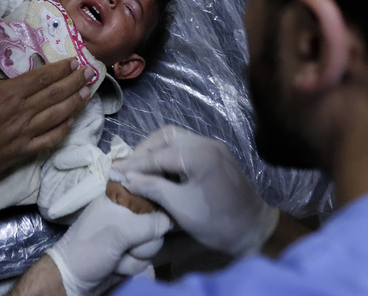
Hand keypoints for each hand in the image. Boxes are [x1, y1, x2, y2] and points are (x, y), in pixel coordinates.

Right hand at [0, 42, 93, 183]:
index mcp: (6, 95)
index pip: (40, 78)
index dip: (60, 69)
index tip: (73, 61)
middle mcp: (21, 113)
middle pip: (54, 94)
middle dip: (74, 82)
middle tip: (91, 72)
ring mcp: (24, 133)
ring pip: (56, 115)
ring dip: (74, 102)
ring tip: (88, 92)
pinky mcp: (23, 151)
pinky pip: (49, 139)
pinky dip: (62, 130)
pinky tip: (72, 121)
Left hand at [46, 195, 170, 295]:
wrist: (73, 281)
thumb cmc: (87, 250)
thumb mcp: (116, 234)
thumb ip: (145, 225)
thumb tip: (170, 221)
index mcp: (118, 199)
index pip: (149, 193)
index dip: (155, 206)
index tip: (153, 219)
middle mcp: (126, 214)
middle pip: (156, 222)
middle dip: (143, 240)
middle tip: (125, 245)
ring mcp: (130, 236)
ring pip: (154, 243)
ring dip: (136, 256)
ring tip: (116, 257)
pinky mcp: (131, 254)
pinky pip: (147, 258)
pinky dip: (133, 265)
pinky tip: (117, 266)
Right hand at [110, 125, 278, 256]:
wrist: (255, 231)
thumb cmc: (217, 222)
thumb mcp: (180, 208)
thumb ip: (152, 188)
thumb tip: (125, 179)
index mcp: (199, 154)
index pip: (157, 154)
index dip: (133, 164)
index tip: (113, 172)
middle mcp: (206, 143)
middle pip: (165, 136)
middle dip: (143, 151)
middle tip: (126, 167)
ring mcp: (213, 147)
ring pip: (175, 138)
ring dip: (155, 150)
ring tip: (138, 167)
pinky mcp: (215, 155)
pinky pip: (185, 146)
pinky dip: (167, 154)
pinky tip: (157, 169)